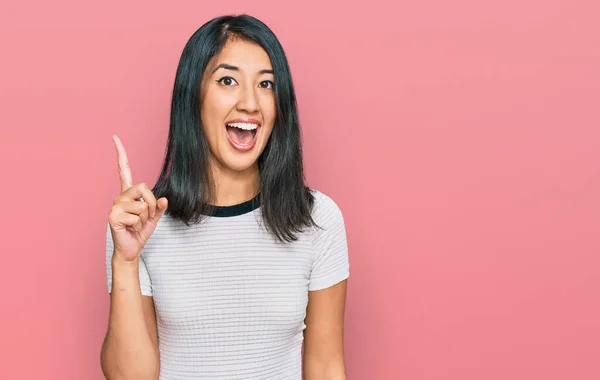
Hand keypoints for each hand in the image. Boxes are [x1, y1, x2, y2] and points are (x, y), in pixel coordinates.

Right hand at [108, 135, 167, 260]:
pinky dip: (139, 224)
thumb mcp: (154, 218)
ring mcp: (115, 206)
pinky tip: (130, 228)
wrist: (132, 249)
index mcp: (129, 194)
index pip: (123, 170)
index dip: (120, 154)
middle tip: (146, 216)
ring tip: (137, 224)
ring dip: (146, 217)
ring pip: (142, 204)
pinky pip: (136, 216)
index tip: (114, 137)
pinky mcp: (113, 216)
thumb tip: (165, 198)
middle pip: (143, 187)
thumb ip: (160, 207)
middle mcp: (120, 197)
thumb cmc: (140, 232)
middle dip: (152, 204)